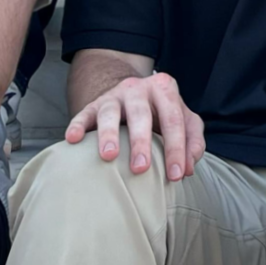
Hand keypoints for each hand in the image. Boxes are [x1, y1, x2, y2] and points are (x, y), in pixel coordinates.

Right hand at [68, 69, 205, 181]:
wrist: (132, 92)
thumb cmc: (162, 112)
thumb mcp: (183, 118)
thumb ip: (193, 139)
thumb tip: (189, 167)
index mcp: (164, 89)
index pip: (174, 120)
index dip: (176, 148)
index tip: (176, 176)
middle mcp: (138, 89)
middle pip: (141, 115)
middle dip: (141, 142)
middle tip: (141, 169)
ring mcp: (113, 95)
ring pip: (110, 112)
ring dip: (109, 134)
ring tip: (108, 155)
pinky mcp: (93, 105)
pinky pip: (83, 114)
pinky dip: (77, 126)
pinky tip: (73, 139)